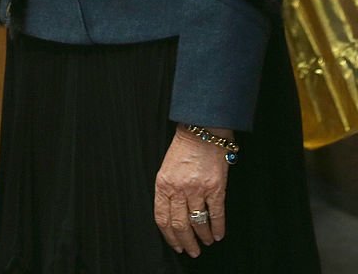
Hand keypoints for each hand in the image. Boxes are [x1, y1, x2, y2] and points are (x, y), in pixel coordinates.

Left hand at [154, 124, 230, 257]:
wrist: (201, 131)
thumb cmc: (183, 148)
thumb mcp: (166, 168)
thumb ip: (167, 190)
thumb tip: (172, 214)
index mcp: (163, 184)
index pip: (162, 218)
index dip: (169, 236)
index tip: (176, 245)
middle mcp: (178, 189)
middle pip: (180, 225)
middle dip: (186, 242)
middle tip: (192, 251)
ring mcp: (197, 189)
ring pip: (198, 223)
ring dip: (203, 237)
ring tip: (206, 242)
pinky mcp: (215, 188)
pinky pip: (216, 215)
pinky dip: (218, 228)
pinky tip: (219, 235)